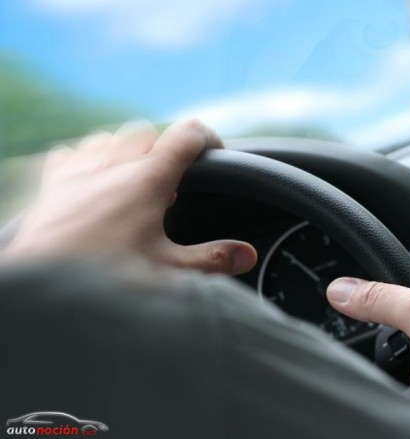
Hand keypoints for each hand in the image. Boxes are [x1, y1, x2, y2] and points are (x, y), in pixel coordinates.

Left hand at [3, 119, 256, 274]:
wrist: (42, 292)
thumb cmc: (107, 281)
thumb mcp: (170, 272)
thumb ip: (213, 259)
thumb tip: (247, 254)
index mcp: (148, 179)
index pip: (187, 134)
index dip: (208, 138)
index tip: (216, 154)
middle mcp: (113, 164)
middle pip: (148, 132)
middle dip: (166, 149)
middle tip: (176, 182)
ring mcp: (79, 170)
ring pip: (110, 138)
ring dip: (127, 150)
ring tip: (137, 182)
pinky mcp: (51, 184)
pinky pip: (73, 152)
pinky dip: (88, 159)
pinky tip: (93, 183)